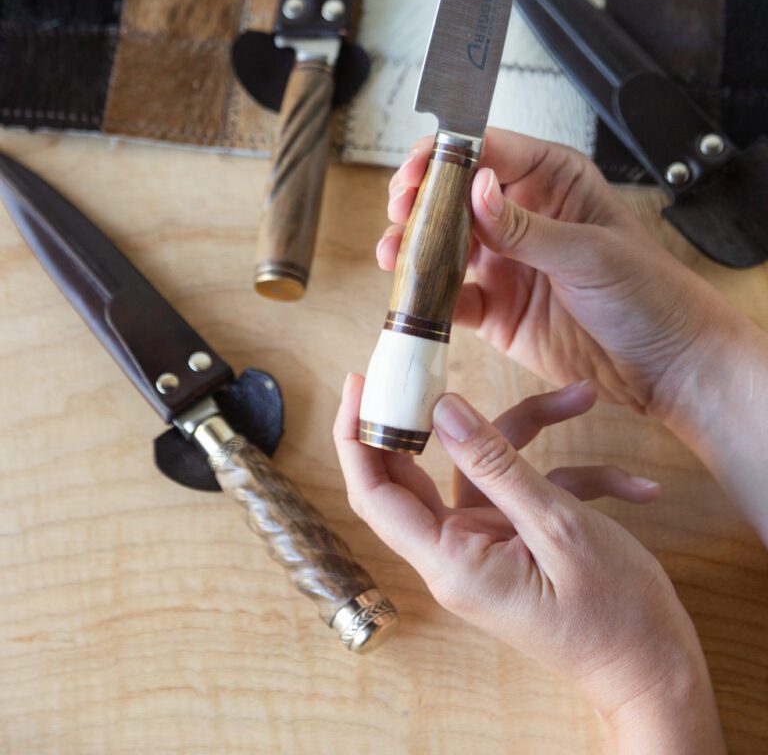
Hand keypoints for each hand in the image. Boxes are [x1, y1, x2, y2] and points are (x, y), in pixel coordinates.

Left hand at [335, 377, 724, 750]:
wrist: (659, 675)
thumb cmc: (615, 618)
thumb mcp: (559, 527)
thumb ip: (496, 465)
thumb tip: (441, 408)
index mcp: (452, 562)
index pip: (375, 494)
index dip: (357, 436)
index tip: (359, 381)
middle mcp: (459, 553)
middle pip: (422, 470)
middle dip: (435, 411)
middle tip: (434, 358)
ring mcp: (489, 545)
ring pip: (487, 465)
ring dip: (535, 430)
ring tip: (584, 397)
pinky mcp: (520, 540)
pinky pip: (529, 489)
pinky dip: (578, 476)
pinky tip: (634, 485)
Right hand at [378, 128, 744, 417]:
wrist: (670, 367)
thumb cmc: (651, 295)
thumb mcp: (589, 253)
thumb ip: (525, 226)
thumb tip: (477, 188)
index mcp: (554, 180)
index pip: (489, 151)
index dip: (446, 156)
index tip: (417, 169)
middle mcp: (523, 215)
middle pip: (454, 194)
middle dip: (420, 198)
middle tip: (400, 208)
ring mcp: (506, 262)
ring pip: (443, 243)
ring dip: (413, 245)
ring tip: (394, 252)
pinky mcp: (495, 308)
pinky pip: (449, 296)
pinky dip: (425, 296)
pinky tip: (409, 293)